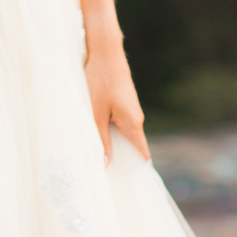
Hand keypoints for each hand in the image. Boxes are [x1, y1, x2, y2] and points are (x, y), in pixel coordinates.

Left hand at [84, 17, 148, 162]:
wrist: (105, 50)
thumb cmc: (98, 79)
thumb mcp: (94, 112)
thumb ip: (100, 139)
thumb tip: (105, 163)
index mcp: (133, 123)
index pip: (142, 154)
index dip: (137, 171)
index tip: (130, 186)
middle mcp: (136, 118)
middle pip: (132, 147)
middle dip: (121, 161)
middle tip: (105, 176)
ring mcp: (131, 110)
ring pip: (124, 135)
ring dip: (113, 145)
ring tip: (96, 159)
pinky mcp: (124, 103)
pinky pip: (119, 124)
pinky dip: (110, 132)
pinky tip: (96, 136)